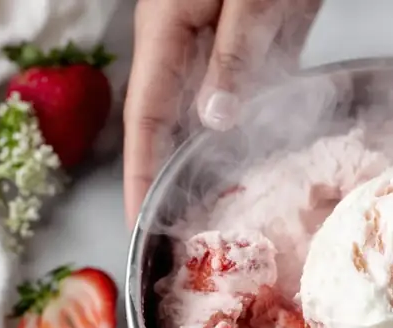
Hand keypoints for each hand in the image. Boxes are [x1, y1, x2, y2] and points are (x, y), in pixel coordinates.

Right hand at [123, 0, 320, 226]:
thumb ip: (233, 53)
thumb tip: (216, 117)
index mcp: (165, 31)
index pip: (144, 117)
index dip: (139, 174)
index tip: (139, 221)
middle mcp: (180, 42)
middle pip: (167, 123)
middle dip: (167, 178)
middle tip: (177, 231)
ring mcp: (212, 41)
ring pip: (204, 113)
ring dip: (206, 158)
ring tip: (211, 209)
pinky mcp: (247, 36)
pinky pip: (239, 91)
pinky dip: (243, 127)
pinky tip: (253, 158)